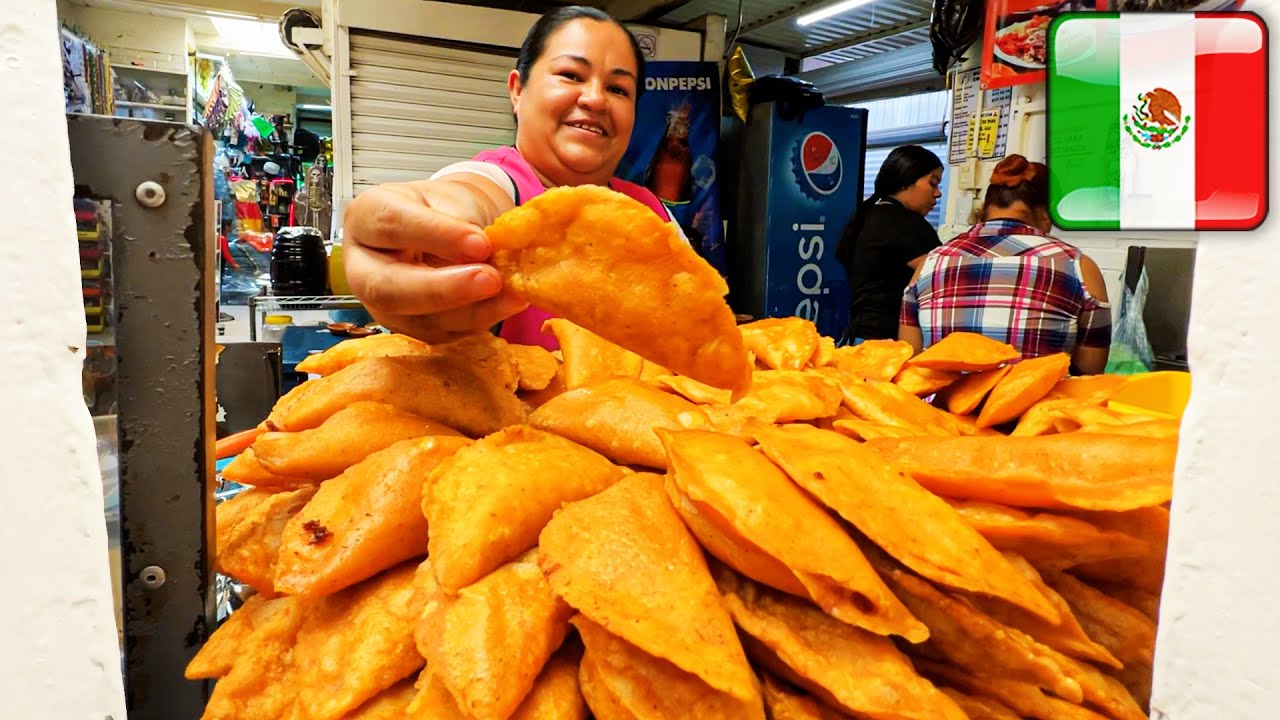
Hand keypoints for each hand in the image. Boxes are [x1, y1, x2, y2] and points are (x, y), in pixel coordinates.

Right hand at [341, 179, 526, 340]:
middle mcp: (362, 266)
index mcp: (366, 217)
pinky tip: (506, 305)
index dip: (437, 235)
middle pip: (387, 288)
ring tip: (512, 295)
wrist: (452, 228)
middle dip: (443, 289)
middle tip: (491, 280)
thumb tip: (484, 253)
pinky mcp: (410, 327)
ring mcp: (381, 304)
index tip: (480, 243)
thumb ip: (463, 223)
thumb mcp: (454, 198)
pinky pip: (442, 333)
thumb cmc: (445, 208)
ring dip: (470, 312)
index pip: (391, 225)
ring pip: (417, 320)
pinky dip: (478, 321)